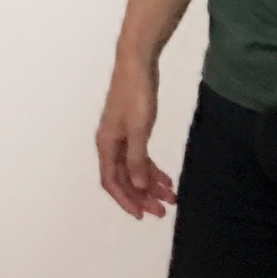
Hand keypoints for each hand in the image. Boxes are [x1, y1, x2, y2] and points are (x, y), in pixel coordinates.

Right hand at [97, 56, 175, 217]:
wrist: (137, 62)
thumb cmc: (136, 94)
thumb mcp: (138, 129)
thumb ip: (137, 159)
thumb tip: (138, 187)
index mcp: (106, 143)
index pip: (111, 181)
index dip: (126, 200)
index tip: (143, 215)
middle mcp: (110, 143)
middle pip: (123, 178)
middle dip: (142, 196)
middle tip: (163, 211)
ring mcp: (121, 136)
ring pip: (133, 169)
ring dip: (150, 185)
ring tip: (170, 197)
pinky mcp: (132, 129)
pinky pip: (140, 157)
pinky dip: (152, 169)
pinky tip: (166, 179)